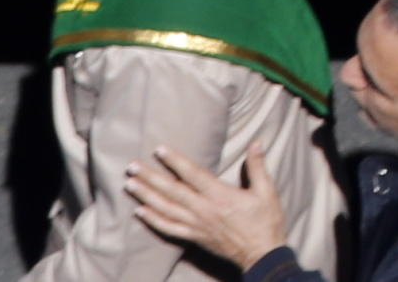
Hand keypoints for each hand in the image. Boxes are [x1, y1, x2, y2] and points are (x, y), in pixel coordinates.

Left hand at [126, 144, 287, 269]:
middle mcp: (204, 210)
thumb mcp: (267, 191)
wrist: (261, 254)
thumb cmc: (265, 221)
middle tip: (132, 167)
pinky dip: (153, 220)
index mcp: (220, 196)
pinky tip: (140, 212)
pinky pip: (168, 228)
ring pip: (166, 209)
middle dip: (150, 178)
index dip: (175, 161)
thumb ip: (257, 166)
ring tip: (130, 185)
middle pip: (172, 191)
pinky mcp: (194, 237)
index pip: (193, 174)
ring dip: (146, 196)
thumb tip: (256, 142)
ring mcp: (196, 225)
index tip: (159, 150)